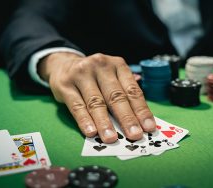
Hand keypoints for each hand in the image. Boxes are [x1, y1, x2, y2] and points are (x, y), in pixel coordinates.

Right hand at [38, 52, 155, 142]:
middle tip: (134, 135)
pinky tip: (91, 132)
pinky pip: (77, 106)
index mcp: (118, 65)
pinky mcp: (65, 85)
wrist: (63, 63)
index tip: (148, 127)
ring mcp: (81, 74)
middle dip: (127, 118)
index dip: (141, 110)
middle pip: (116, 96)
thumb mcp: (113, 76)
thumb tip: (142, 119)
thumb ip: (126, 93)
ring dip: (105, 123)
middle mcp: (101, 66)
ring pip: (96, 102)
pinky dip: (85, 120)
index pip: (132, 90)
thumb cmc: (95, 77)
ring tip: (112, 138)